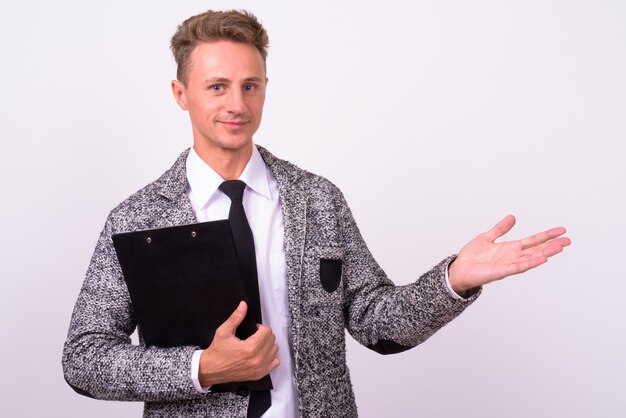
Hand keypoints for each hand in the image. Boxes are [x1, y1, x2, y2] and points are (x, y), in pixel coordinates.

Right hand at [198, 301, 279, 386]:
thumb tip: (243, 306)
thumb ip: (236, 317)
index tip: (254, 329)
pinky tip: (261, 354)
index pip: (267, 331)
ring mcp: (259, 368)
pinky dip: (270, 356)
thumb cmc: (217, 352)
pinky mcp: (259, 374)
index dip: (260, 327)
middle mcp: (257, 359)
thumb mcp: (224, 332)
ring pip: (274, 350)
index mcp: (249, 348)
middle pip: (272, 340)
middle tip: (254, 336)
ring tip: (257, 344)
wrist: (211, 369)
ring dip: (268, 345)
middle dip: (264, 334)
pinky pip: (275, 362)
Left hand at [448, 215, 570, 294]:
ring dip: (545, 253)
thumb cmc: (472, 256)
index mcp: (510, 248)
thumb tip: (512, 217)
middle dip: (552, 245)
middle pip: (536, 250)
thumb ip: (500, 229)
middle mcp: (512, 257)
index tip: (561, 231)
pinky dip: (530, 263)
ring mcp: (508, 265)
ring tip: (559, 248)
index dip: (546, 235)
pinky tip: (541, 259)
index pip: (533, 240)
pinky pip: (518, 267)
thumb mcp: (487, 237)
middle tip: (568, 241)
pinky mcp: (501, 272)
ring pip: (531, 258)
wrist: (459, 269)